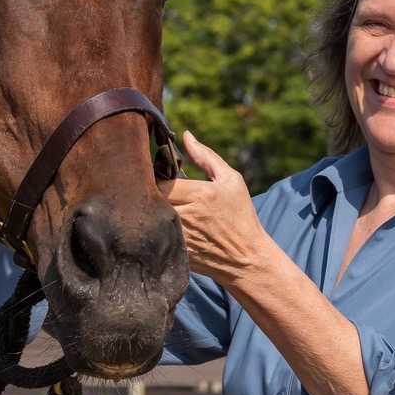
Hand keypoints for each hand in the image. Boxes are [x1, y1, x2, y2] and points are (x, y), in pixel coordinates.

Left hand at [158, 131, 278, 291]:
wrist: (247, 259)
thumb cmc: (241, 215)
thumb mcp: (231, 181)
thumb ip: (206, 157)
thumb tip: (186, 135)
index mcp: (199, 195)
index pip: (160, 181)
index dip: (154, 177)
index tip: (156, 176)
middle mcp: (187, 216)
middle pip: (151, 200)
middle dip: (148, 194)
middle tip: (149, 189)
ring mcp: (180, 237)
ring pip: (150, 219)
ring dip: (149, 212)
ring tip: (152, 207)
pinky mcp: (175, 253)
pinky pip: (155, 237)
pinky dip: (154, 230)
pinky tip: (158, 227)